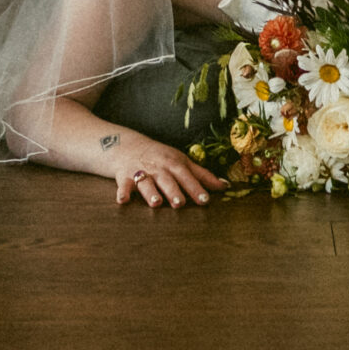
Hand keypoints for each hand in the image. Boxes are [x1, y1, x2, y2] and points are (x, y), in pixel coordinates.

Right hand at [107, 132, 224, 208]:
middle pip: (168, 180)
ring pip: (147, 183)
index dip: (196, 188)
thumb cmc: (161, 157)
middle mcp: (159, 168)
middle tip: (180, 204)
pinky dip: (122, 192)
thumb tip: (226, 186)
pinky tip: (123, 201)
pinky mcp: (125, 177)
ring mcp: (142, 172)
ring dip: (151, 192)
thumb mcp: (182, 162)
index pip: (188, 177)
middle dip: (174, 191)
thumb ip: (203, 175)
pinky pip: (123, 185)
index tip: (205, 200)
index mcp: (175, 164)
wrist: (128, 146)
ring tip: (156, 203)